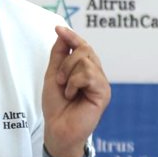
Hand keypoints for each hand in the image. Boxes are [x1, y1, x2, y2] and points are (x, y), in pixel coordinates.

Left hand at [43, 25, 110, 156]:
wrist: (57, 128)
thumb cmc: (56, 106)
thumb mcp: (53, 75)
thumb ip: (59, 54)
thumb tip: (62, 31)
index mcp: (85, 70)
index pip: (83, 46)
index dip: (72, 36)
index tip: (58, 28)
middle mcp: (96, 74)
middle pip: (85, 49)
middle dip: (66, 61)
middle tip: (59, 79)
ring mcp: (101, 83)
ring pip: (85, 61)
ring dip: (68, 74)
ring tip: (66, 90)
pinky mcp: (104, 93)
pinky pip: (88, 75)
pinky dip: (74, 83)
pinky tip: (72, 96)